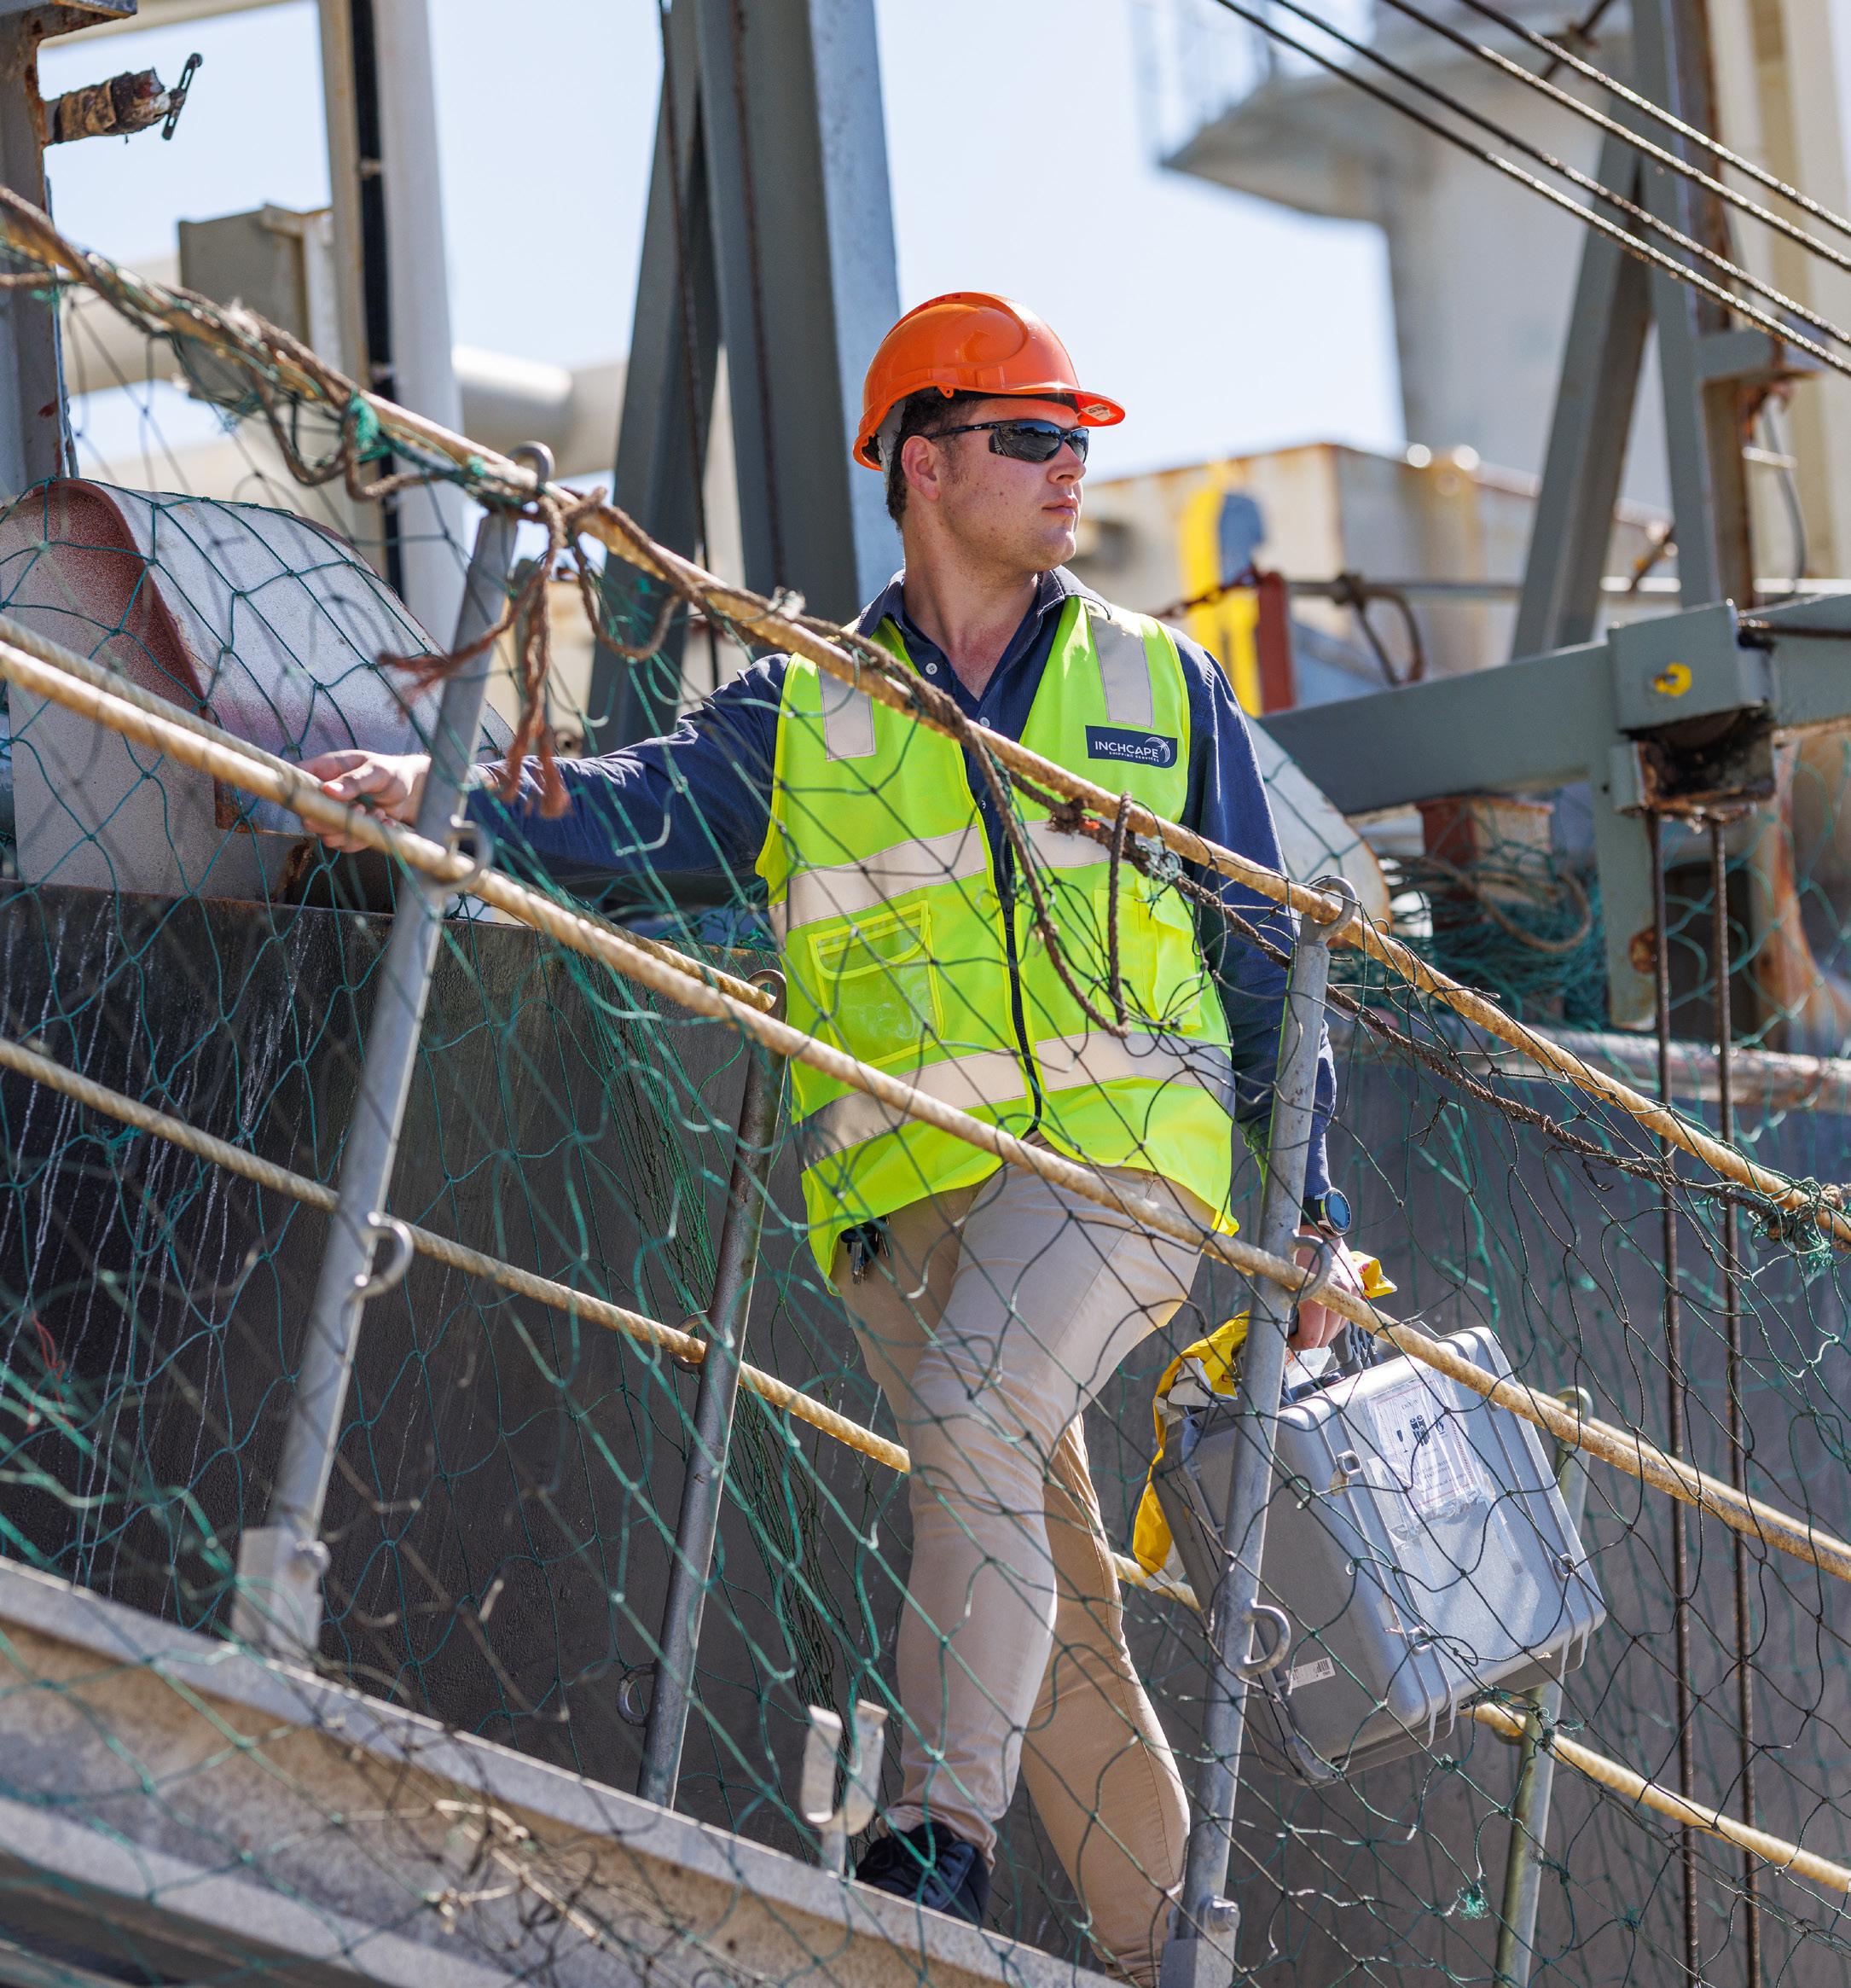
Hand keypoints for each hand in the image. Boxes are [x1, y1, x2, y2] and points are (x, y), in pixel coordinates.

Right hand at [297, 749, 430, 851]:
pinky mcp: (346, 832)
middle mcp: (323, 795)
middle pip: (307, 817)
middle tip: (362, 808)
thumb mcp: (376, 771)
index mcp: (323, 770)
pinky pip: (346, 845)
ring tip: (378, 812)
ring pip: (326, 836)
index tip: (320, 802)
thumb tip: (328, 791)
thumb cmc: (392, 773)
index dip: (299, 795)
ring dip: (353, 829)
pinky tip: (383, 822)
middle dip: (334, 819)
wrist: (412, 792)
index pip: (296, 782)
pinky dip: (365, 837)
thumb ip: (354, 781)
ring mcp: (333, 815)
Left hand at [1289, 1233, 1368, 1351]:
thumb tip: (1278, 1324)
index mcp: (1318, 1296)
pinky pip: (1347, 1313)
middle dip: (1310, 1338)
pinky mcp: (1358, 1286)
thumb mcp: (1282, 1276)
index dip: (1299, 1343)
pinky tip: (1323, 1310)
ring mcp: (1351, 1291)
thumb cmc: (1294, 1249)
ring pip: (1339, 1327)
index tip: (1290, 1340)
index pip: (1313, 1337)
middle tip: (1297, 1331)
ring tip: (1310, 1320)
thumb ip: (1283, 1302)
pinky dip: (1336, 1316)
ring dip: (1324, 1329)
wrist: (1317, 1224)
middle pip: (1326, 1337)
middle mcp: (1339, 1296)